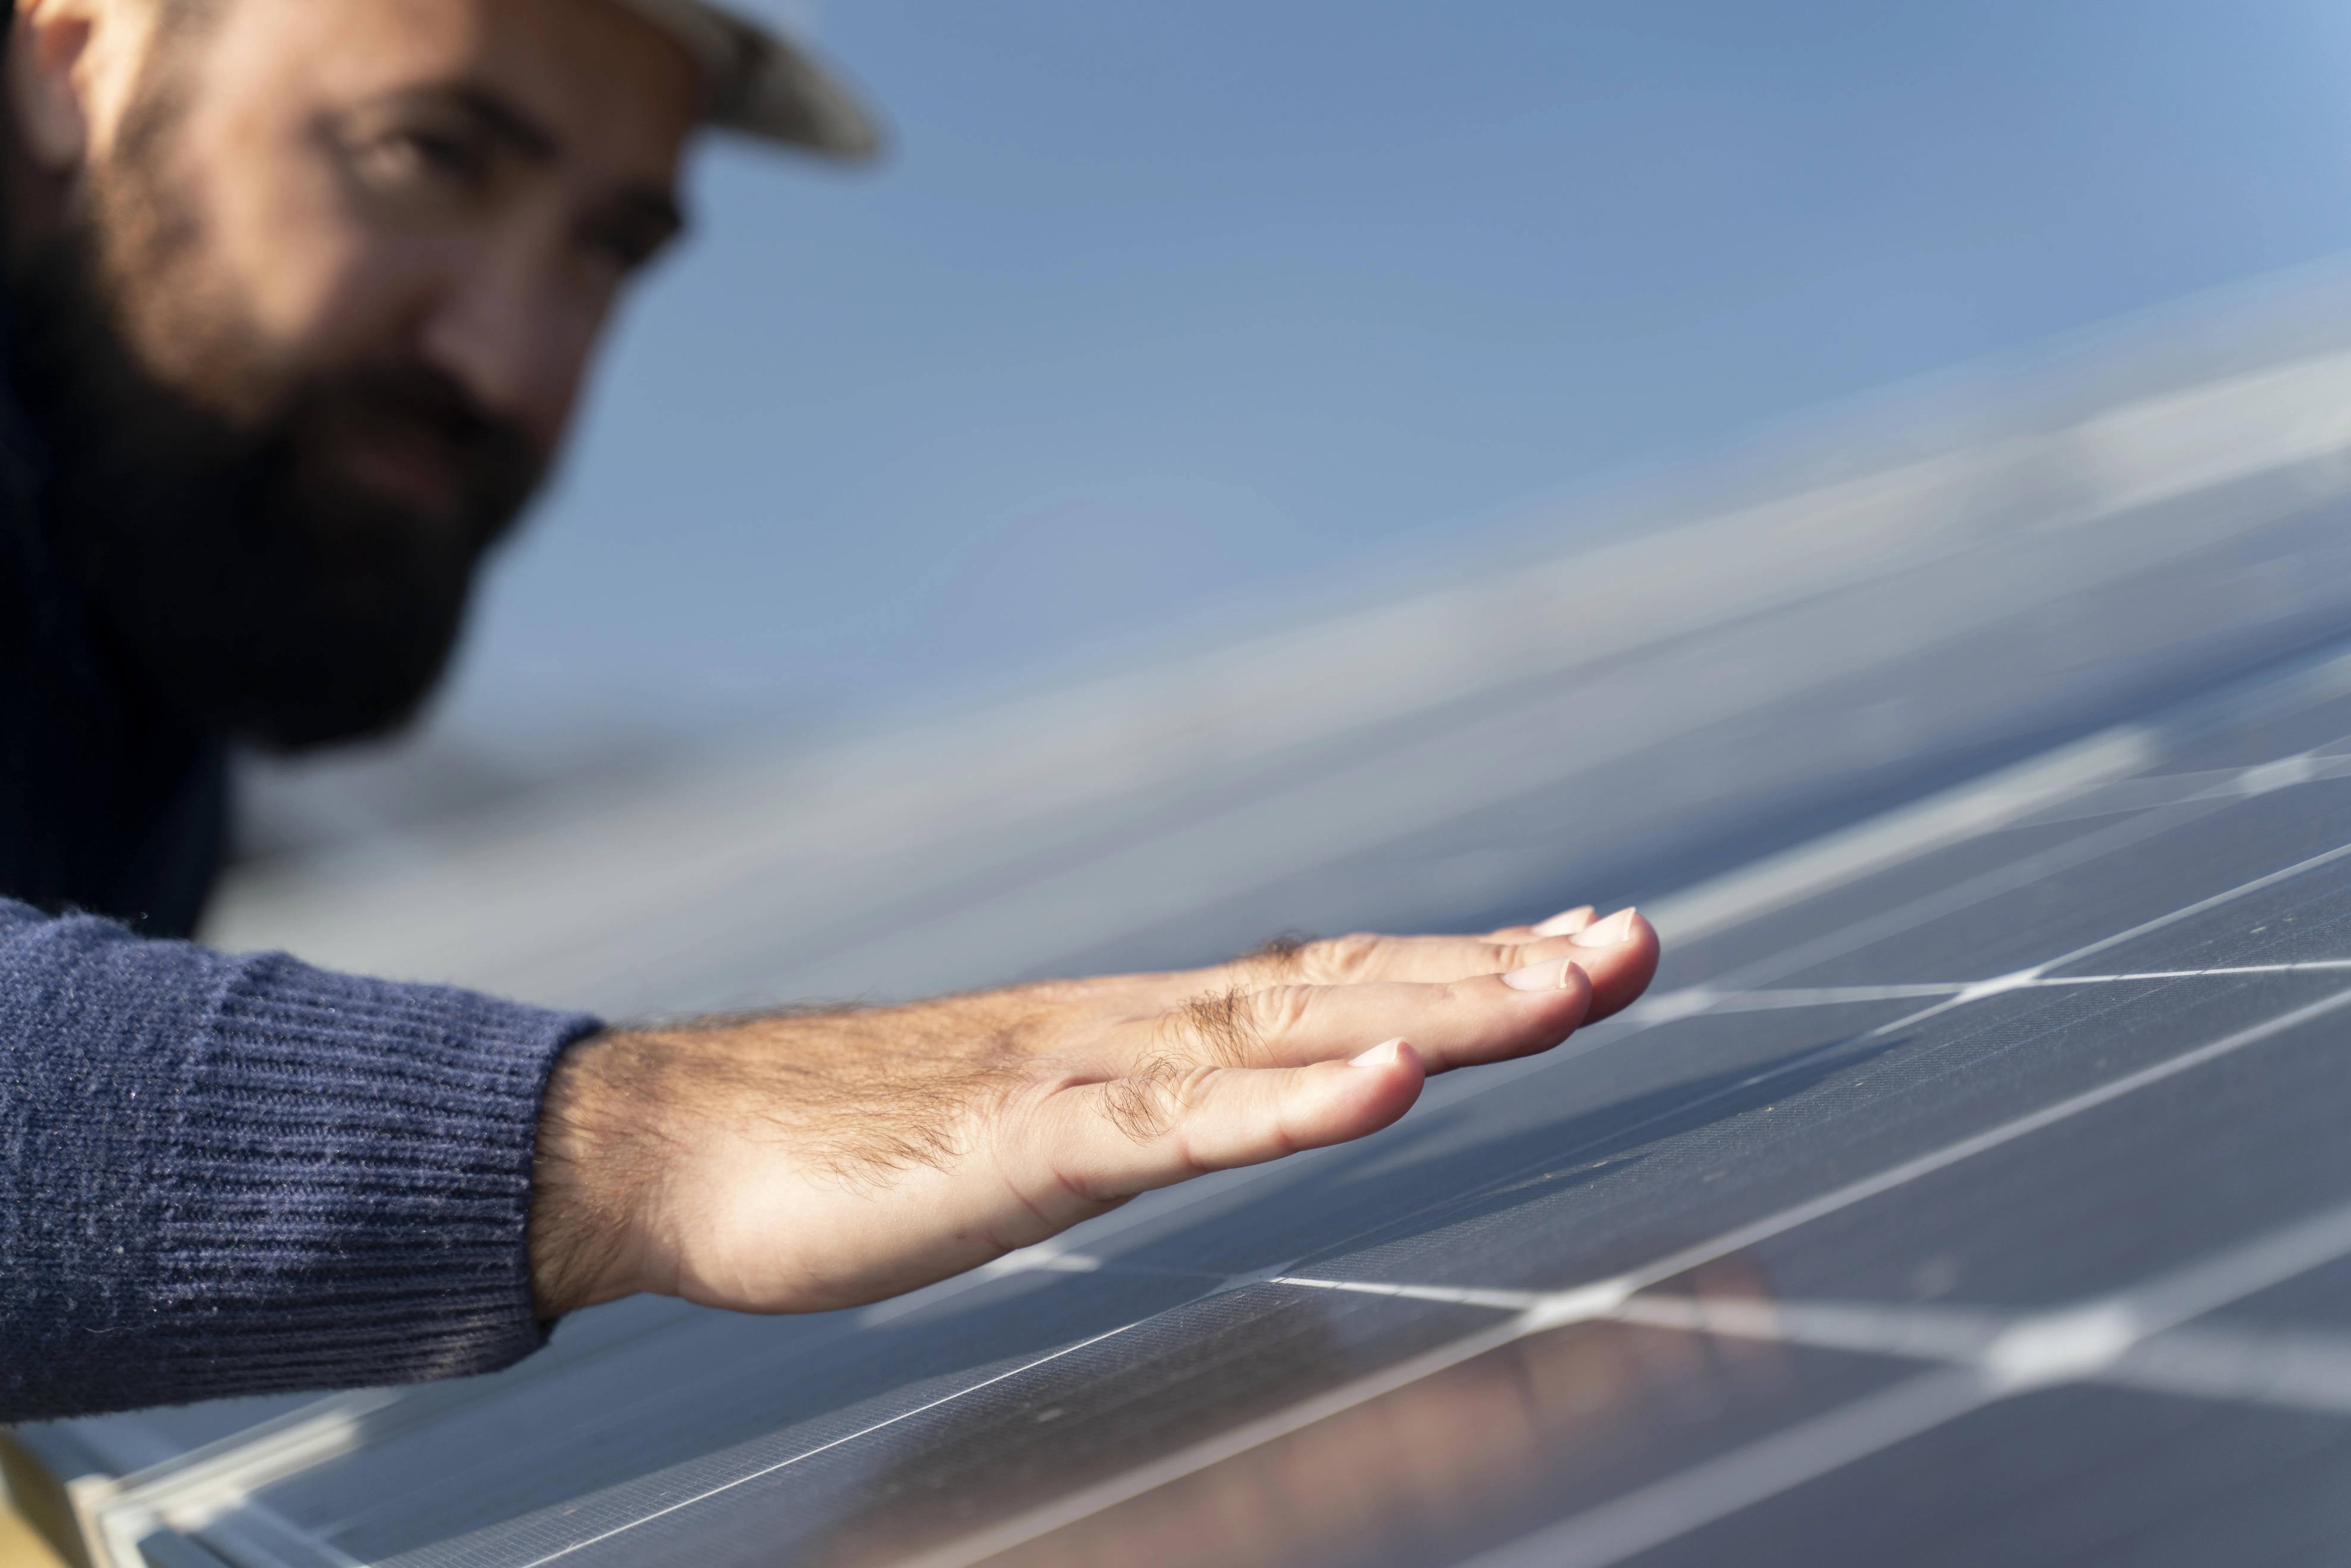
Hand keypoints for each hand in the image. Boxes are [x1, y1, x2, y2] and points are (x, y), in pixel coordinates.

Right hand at [527, 906, 1659, 1317]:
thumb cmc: (854, 1142)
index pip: (1339, 983)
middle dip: (1503, 972)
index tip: (1584, 946)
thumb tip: (1251, 1100)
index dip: (1467, 964)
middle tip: (1636, 943)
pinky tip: (1382, 1089)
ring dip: (1439, 1011)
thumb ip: (1148, 1108)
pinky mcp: (1022, 1144)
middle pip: (1350, 989)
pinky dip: (1287, 1103)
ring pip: (1293, 1036)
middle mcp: (1135, 1032)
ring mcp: (1082, 1080)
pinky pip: (1176, 1125)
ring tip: (1570, 985)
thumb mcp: (1044, 1120)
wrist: (679, 1142)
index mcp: (1143, 1034)